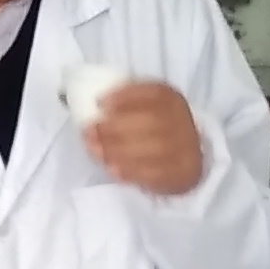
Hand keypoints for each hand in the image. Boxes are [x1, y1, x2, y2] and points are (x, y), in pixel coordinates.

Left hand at [78, 80, 205, 197]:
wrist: (182, 157)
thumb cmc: (152, 128)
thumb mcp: (143, 108)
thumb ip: (121, 104)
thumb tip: (82, 101)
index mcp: (172, 100)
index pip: (154, 94)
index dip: (126, 97)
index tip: (99, 102)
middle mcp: (183, 121)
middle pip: (152, 122)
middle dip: (116, 127)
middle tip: (90, 131)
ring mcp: (186, 149)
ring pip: (154, 149)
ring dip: (120, 151)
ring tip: (96, 151)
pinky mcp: (183, 174)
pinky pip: (157, 174)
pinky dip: (132, 172)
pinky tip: (112, 169)